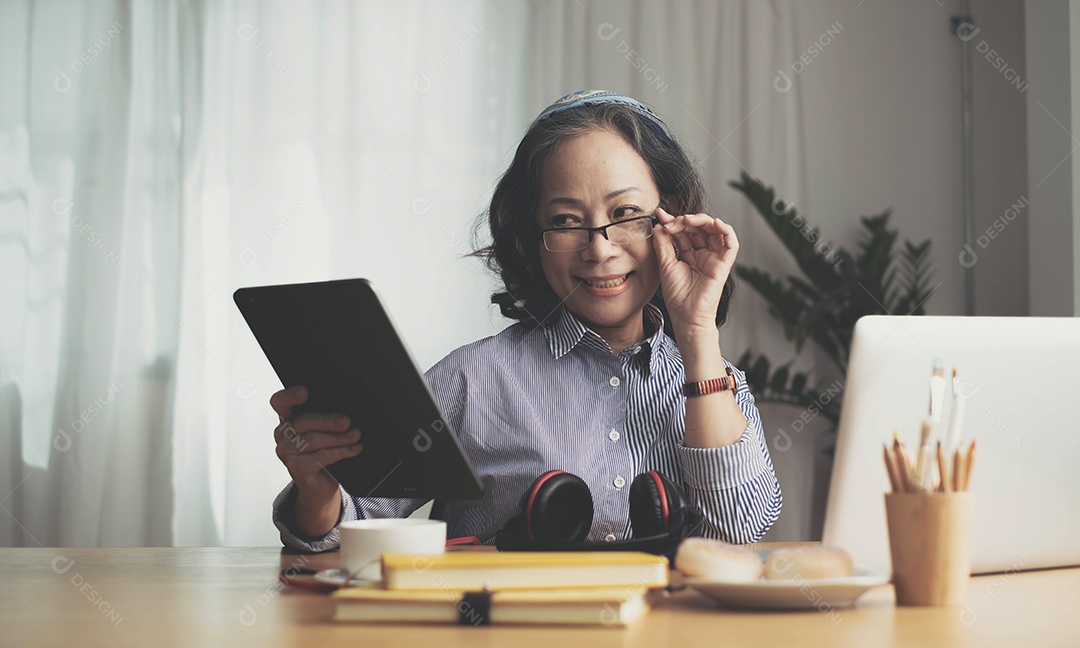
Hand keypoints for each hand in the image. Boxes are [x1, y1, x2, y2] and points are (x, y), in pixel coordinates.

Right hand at [270, 386, 362, 499]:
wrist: (321, 485)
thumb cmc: (323, 452)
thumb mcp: (325, 430)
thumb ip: (327, 417)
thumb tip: (346, 411)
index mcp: (288, 418)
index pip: (280, 402)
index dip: (290, 395)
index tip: (305, 392)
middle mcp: (284, 434)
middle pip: (304, 421)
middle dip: (328, 421)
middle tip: (347, 421)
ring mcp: (288, 452)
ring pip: (314, 440)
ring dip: (339, 437)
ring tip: (355, 435)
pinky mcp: (297, 469)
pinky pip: (320, 457)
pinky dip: (340, 452)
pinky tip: (353, 449)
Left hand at [651, 207, 738, 336]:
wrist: (685, 315)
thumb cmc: (677, 295)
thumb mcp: (665, 264)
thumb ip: (663, 244)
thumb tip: (659, 224)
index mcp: (689, 253)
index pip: (684, 231)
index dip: (673, 221)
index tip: (660, 215)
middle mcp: (703, 253)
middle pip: (698, 227)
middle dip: (684, 220)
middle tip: (670, 222)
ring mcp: (714, 257)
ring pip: (714, 230)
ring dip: (702, 220)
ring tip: (686, 220)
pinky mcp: (724, 264)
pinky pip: (731, 244)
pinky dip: (726, 230)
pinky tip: (715, 223)